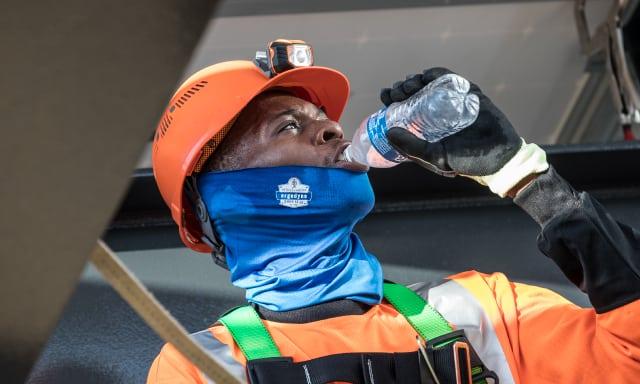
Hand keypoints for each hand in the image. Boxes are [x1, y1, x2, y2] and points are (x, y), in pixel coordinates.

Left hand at [382, 67, 547, 196]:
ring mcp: (452, 102)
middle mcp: (437, 113)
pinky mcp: (468, 94)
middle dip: (401, 89)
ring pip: (428, 84)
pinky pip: (450, 79)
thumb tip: (388, 132)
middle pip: (413, 93)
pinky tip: (426, 75)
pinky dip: (437, 74)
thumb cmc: (467, 161)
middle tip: (396, 91)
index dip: (392, 100)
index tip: (385, 95)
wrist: (500, 157)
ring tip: (408, 84)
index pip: (404, 109)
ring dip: (415, 80)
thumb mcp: (435, 157)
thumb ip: (412, 147)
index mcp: (426, 128)